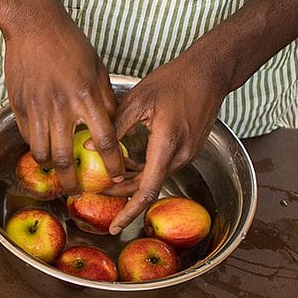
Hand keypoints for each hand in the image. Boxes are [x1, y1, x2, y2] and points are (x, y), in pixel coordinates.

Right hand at [1, 10, 121, 193]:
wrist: (34, 27)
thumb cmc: (69, 43)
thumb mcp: (98, 69)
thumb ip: (105, 99)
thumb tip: (112, 124)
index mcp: (86, 96)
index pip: (105, 139)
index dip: (112, 163)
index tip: (116, 174)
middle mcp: (60, 107)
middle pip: (66, 158)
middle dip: (73, 181)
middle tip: (78, 189)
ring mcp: (37, 108)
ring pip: (42, 153)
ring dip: (51, 168)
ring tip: (57, 172)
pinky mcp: (19, 106)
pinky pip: (27, 137)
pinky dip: (35, 148)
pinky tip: (42, 149)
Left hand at [105, 56, 227, 233]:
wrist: (210, 72)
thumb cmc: (174, 80)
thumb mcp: (138, 100)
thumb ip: (114, 128)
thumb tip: (88, 147)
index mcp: (167, 144)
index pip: (147, 189)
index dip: (130, 210)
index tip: (116, 226)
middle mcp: (180, 155)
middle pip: (147, 186)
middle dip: (122, 193)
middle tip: (95, 191)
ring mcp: (186, 153)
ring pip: (154, 177)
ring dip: (130, 179)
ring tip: (104, 177)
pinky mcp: (187, 149)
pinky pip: (161, 167)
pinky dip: (142, 169)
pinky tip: (124, 162)